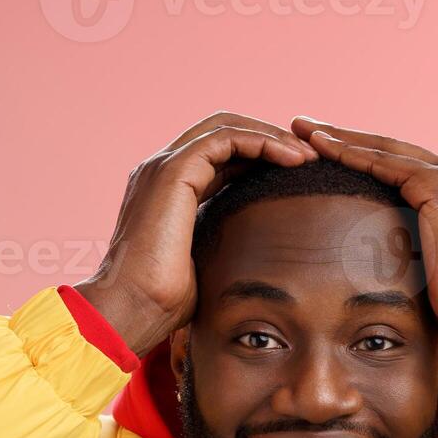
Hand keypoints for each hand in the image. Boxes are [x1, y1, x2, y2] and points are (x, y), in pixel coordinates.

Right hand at [76, 112, 315, 357]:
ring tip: (307, 157)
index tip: (297, 175)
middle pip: (223, 132)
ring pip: (226, 127)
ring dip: (272, 137)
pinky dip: (262, 142)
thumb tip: (258, 258)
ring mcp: (163, 166)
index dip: (260, 158)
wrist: (129, 311)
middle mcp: (161, 170)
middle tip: (308, 158)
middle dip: (269, 138)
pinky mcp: (173, 170)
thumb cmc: (161, 303)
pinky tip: (291, 160)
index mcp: (166, 190)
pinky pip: (226, 138)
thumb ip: (222, 245)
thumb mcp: (203, 265)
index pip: (219, 156)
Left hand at [293, 116, 437, 362]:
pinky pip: (386, 165)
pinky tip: (322, 149)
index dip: (369, 157)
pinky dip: (351, 156)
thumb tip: (384, 246)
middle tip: (309, 128)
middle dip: (350, 137)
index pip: (410, 166)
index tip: (333, 152)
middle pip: (396, 149)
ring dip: (341, 140)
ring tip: (304, 131)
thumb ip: (418, 239)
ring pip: (387, 151)